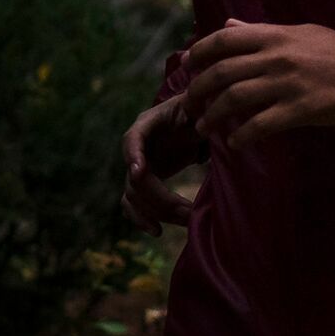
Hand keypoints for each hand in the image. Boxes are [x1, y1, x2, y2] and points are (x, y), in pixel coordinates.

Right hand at [122, 97, 203, 229]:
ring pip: (134, 196)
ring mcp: (139, 167)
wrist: (193, 119)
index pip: (133, 138)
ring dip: (156, 212)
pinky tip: (157, 231)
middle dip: (159, 198)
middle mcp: (137, 147)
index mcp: (147, 123)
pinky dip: (142, 219)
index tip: (139, 171)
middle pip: (136, 178)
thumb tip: (201, 114)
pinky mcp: (145, 183)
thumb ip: (199, 108)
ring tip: (186, 220)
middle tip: (187, 212)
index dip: (133, 154)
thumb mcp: (199, 104)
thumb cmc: (197, 108)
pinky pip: (134, 204)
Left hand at [180, 19, 334, 152]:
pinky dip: (242, 135)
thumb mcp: (297, 31)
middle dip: (198, 90)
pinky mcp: (297, 110)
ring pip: (234, 99)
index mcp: (273, 36)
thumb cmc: (334, 50)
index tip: (187, 63)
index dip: (200, 51)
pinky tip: (234, 143)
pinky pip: (260, 125)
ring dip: (212, 115)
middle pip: (222, 73)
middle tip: (189, 104)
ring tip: (203, 127)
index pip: (225, 39)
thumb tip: (228, 24)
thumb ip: (260, 30)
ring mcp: (285, 84)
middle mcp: (274, 58)